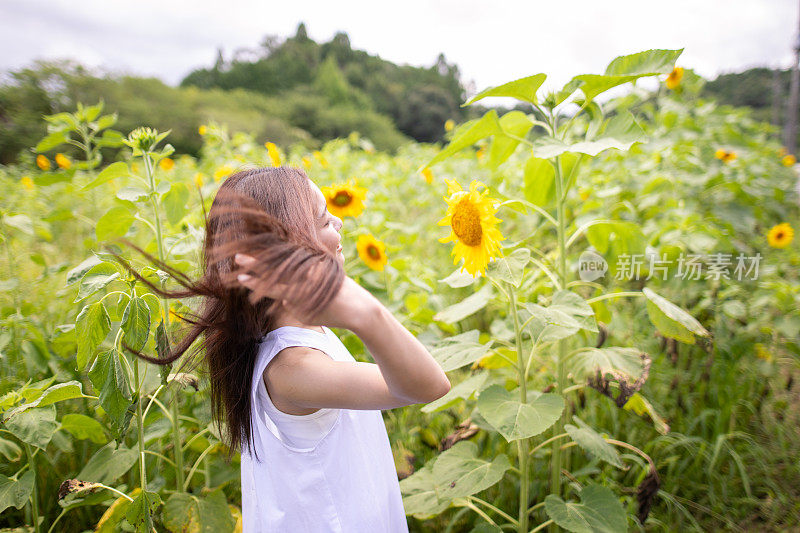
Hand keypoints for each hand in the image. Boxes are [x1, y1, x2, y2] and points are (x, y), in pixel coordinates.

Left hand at [234, 253, 379, 331]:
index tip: (250, 251)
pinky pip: (285, 297)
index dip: (266, 257)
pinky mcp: (307, 297)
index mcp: (309, 268)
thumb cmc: (338, 302)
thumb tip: (282, 302)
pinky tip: (252, 289)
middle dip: (257, 261)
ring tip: (240, 273)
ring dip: (257, 276)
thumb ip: (297, 296)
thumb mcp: (317, 294)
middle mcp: (307, 273)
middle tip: (237, 255)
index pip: (283, 261)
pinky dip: (268, 292)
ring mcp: (306, 285)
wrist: (359, 310)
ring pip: (277, 280)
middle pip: (278, 266)